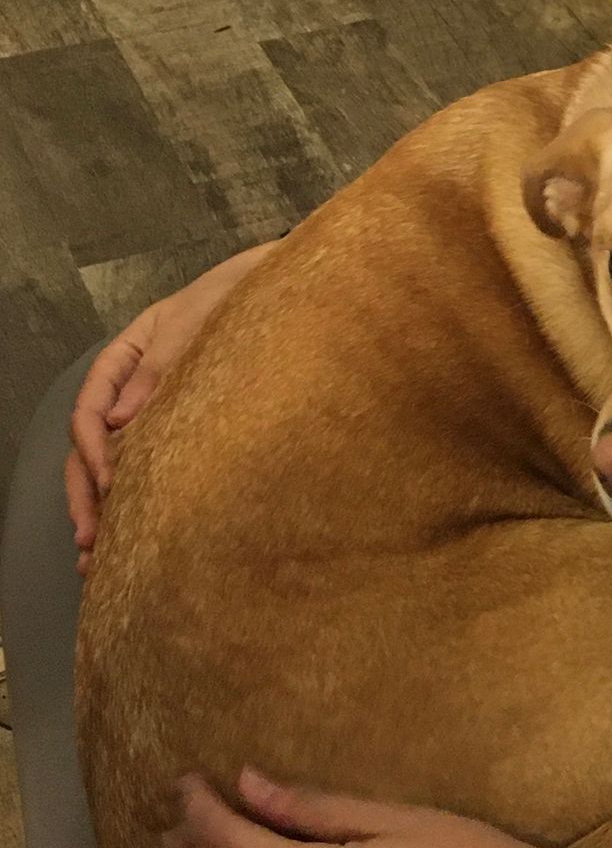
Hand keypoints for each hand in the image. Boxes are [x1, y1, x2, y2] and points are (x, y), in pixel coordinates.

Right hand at [66, 241, 276, 574]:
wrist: (287, 289)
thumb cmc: (239, 297)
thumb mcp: (196, 324)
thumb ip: (160, 368)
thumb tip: (119, 421)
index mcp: (126, 354)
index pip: (91, 405)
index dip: (93, 445)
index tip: (109, 480)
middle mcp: (133, 386)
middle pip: (92, 443)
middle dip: (87, 493)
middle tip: (89, 541)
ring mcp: (155, 408)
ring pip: (114, 461)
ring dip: (104, 507)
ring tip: (96, 558)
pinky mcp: (183, 428)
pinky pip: (151, 464)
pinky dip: (140, 499)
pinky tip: (136, 536)